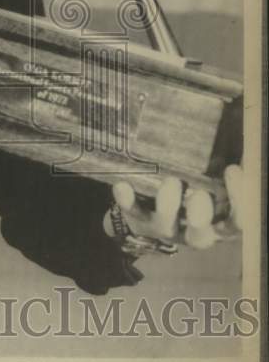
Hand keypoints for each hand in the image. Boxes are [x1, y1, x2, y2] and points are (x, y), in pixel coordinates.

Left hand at [103, 165, 242, 250]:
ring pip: (166, 226)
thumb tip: (239, 125)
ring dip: (167, 206)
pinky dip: (127, 201)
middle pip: (200, 236)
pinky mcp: (141, 220)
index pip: (238, 220)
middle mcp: (195, 232)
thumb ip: (229, 161)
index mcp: (221, 223)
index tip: (233, 169)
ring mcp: (167, 228)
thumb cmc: (202, 185)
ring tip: (171, 181)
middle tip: (199, 195)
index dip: (239, 199)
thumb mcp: (218, 179)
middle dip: (200, 218)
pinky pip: (132, 213)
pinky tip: (122, 185)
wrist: (162, 205)